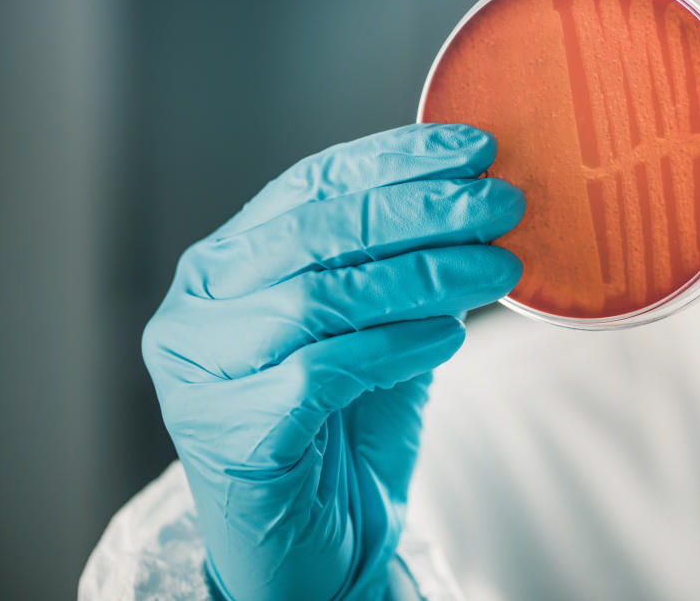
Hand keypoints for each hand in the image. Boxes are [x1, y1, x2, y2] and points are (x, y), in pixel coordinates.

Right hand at [142, 123, 523, 599]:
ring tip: (497, 270)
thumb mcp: (373, 328)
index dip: (395, 159)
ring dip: (424, 276)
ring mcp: (203, 370)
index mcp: (227, 262)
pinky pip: (325, 370)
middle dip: (421, 210)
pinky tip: (448, 337)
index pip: (311, 185)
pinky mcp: (231, 432)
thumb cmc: (340, 431)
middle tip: (501, 205)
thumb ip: (400, 266)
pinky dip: (397, 346)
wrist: (307, 551)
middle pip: (318, 231)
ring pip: (322, 296)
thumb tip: (478, 199)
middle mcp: (198, 306)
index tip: (473, 148)